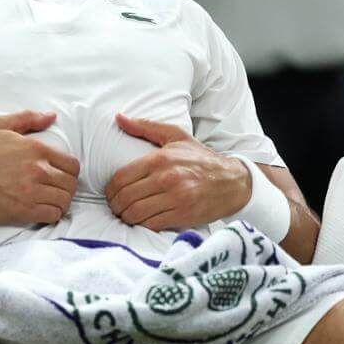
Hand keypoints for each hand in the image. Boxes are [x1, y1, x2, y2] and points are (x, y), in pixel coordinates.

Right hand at [0, 111, 79, 225]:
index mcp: (36, 149)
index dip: (70, 170)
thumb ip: (28, 119)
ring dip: (61, 201)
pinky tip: (43, 210)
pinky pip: (53, 215)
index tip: (61, 174)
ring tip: (50, 200)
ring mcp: (31, 192)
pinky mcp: (24, 211)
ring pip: (64, 201)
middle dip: (66, 187)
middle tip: (56, 188)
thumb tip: (51, 117)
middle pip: (71, 184)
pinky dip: (52, 214)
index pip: (72, 164)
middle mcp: (37, 170)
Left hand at [105, 113, 250, 231]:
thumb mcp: (176, 136)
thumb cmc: (200, 158)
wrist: (232, 181)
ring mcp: (175, 199)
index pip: (120, 178)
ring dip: (126, 217)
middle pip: (125, 198)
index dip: (110, 190)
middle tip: (117, 207)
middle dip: (116, 205)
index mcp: (160, 159)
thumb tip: (119, 118)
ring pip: (135, 213)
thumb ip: (145, 127)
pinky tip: (144, 221)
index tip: (112, 194)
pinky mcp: (183, 216)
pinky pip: (151, 225)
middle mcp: (166, 178)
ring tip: (127, 215)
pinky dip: (143, 225)